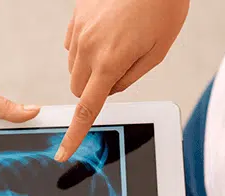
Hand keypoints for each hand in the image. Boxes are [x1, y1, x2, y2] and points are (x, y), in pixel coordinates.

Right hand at [56, 0, 189, 161]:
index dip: (74, 135)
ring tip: (114, 45)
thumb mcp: (157, 51)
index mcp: (109, 62)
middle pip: (76, 89)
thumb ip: (129, 79)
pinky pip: (71, 46)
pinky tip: (103, 34)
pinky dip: (84, 49)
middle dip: (91, 90)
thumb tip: (109, 90)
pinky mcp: (75, 18)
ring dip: (88, 69)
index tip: (63, 152)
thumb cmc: (162, 5)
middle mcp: (88, 48)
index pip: (86, 110)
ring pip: (73, 69)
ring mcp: (79, 32)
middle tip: (115, 71)